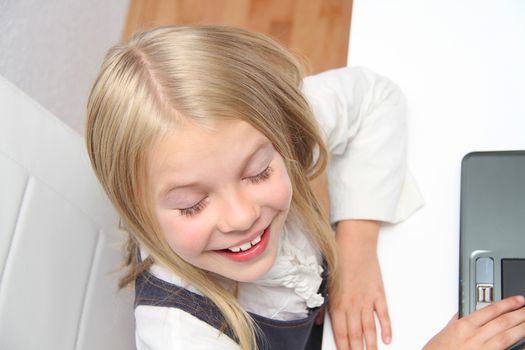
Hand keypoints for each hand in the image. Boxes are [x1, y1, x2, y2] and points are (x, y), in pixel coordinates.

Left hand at [329, 220, 390, 349]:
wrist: (355, 244)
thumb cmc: (339, 262)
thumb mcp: (326, 285)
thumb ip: (324, 307)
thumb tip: (319, 323)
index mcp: (337, 304)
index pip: (341, 333)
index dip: (344, 348)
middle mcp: (352, 305)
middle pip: (355, 335)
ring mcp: (367, 300)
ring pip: (369, 328)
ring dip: (371, 345)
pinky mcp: (379, 293)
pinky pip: (383, 315)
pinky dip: (386, 328)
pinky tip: (387, 339)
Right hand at [424, 296, 524, 349]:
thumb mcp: (443, 334)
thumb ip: (455, 323)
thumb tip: (462, 315)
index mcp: (463, 326)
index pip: (489, 310)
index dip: (507, 304)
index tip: (518, 300)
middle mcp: (473, 337)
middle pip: (501, 322)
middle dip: (519, 314)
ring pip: (506, 336)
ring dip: (521, 328)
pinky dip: (517, 348)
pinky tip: (524, 344)